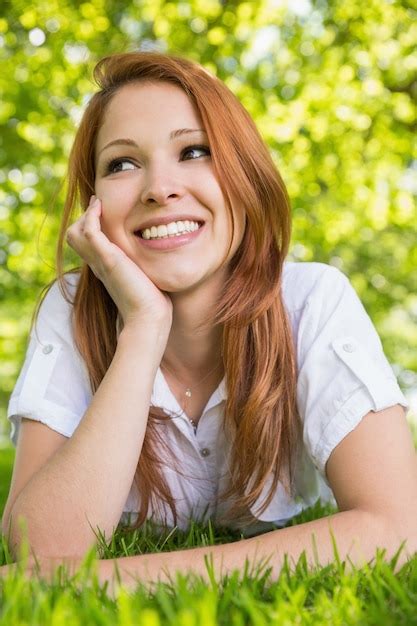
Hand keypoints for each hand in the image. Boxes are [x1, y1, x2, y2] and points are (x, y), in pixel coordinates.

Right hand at [66, 196, 172, 331]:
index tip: (101, 212)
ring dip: (85, 215)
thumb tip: (156, 264)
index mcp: (104, 270)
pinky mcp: (108, 259)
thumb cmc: (151, 304)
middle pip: (74, 237)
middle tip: (97, 205)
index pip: (86, 245)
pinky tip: (100, 207)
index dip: (89, 227)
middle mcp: (98, 265)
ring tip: (98, 204)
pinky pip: (89, 231)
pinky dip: (91, 215)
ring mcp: (100, 262)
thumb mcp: (143, 280)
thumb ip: (142, 270)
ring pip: (74, 233)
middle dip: (83, 218)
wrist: (148, 317)